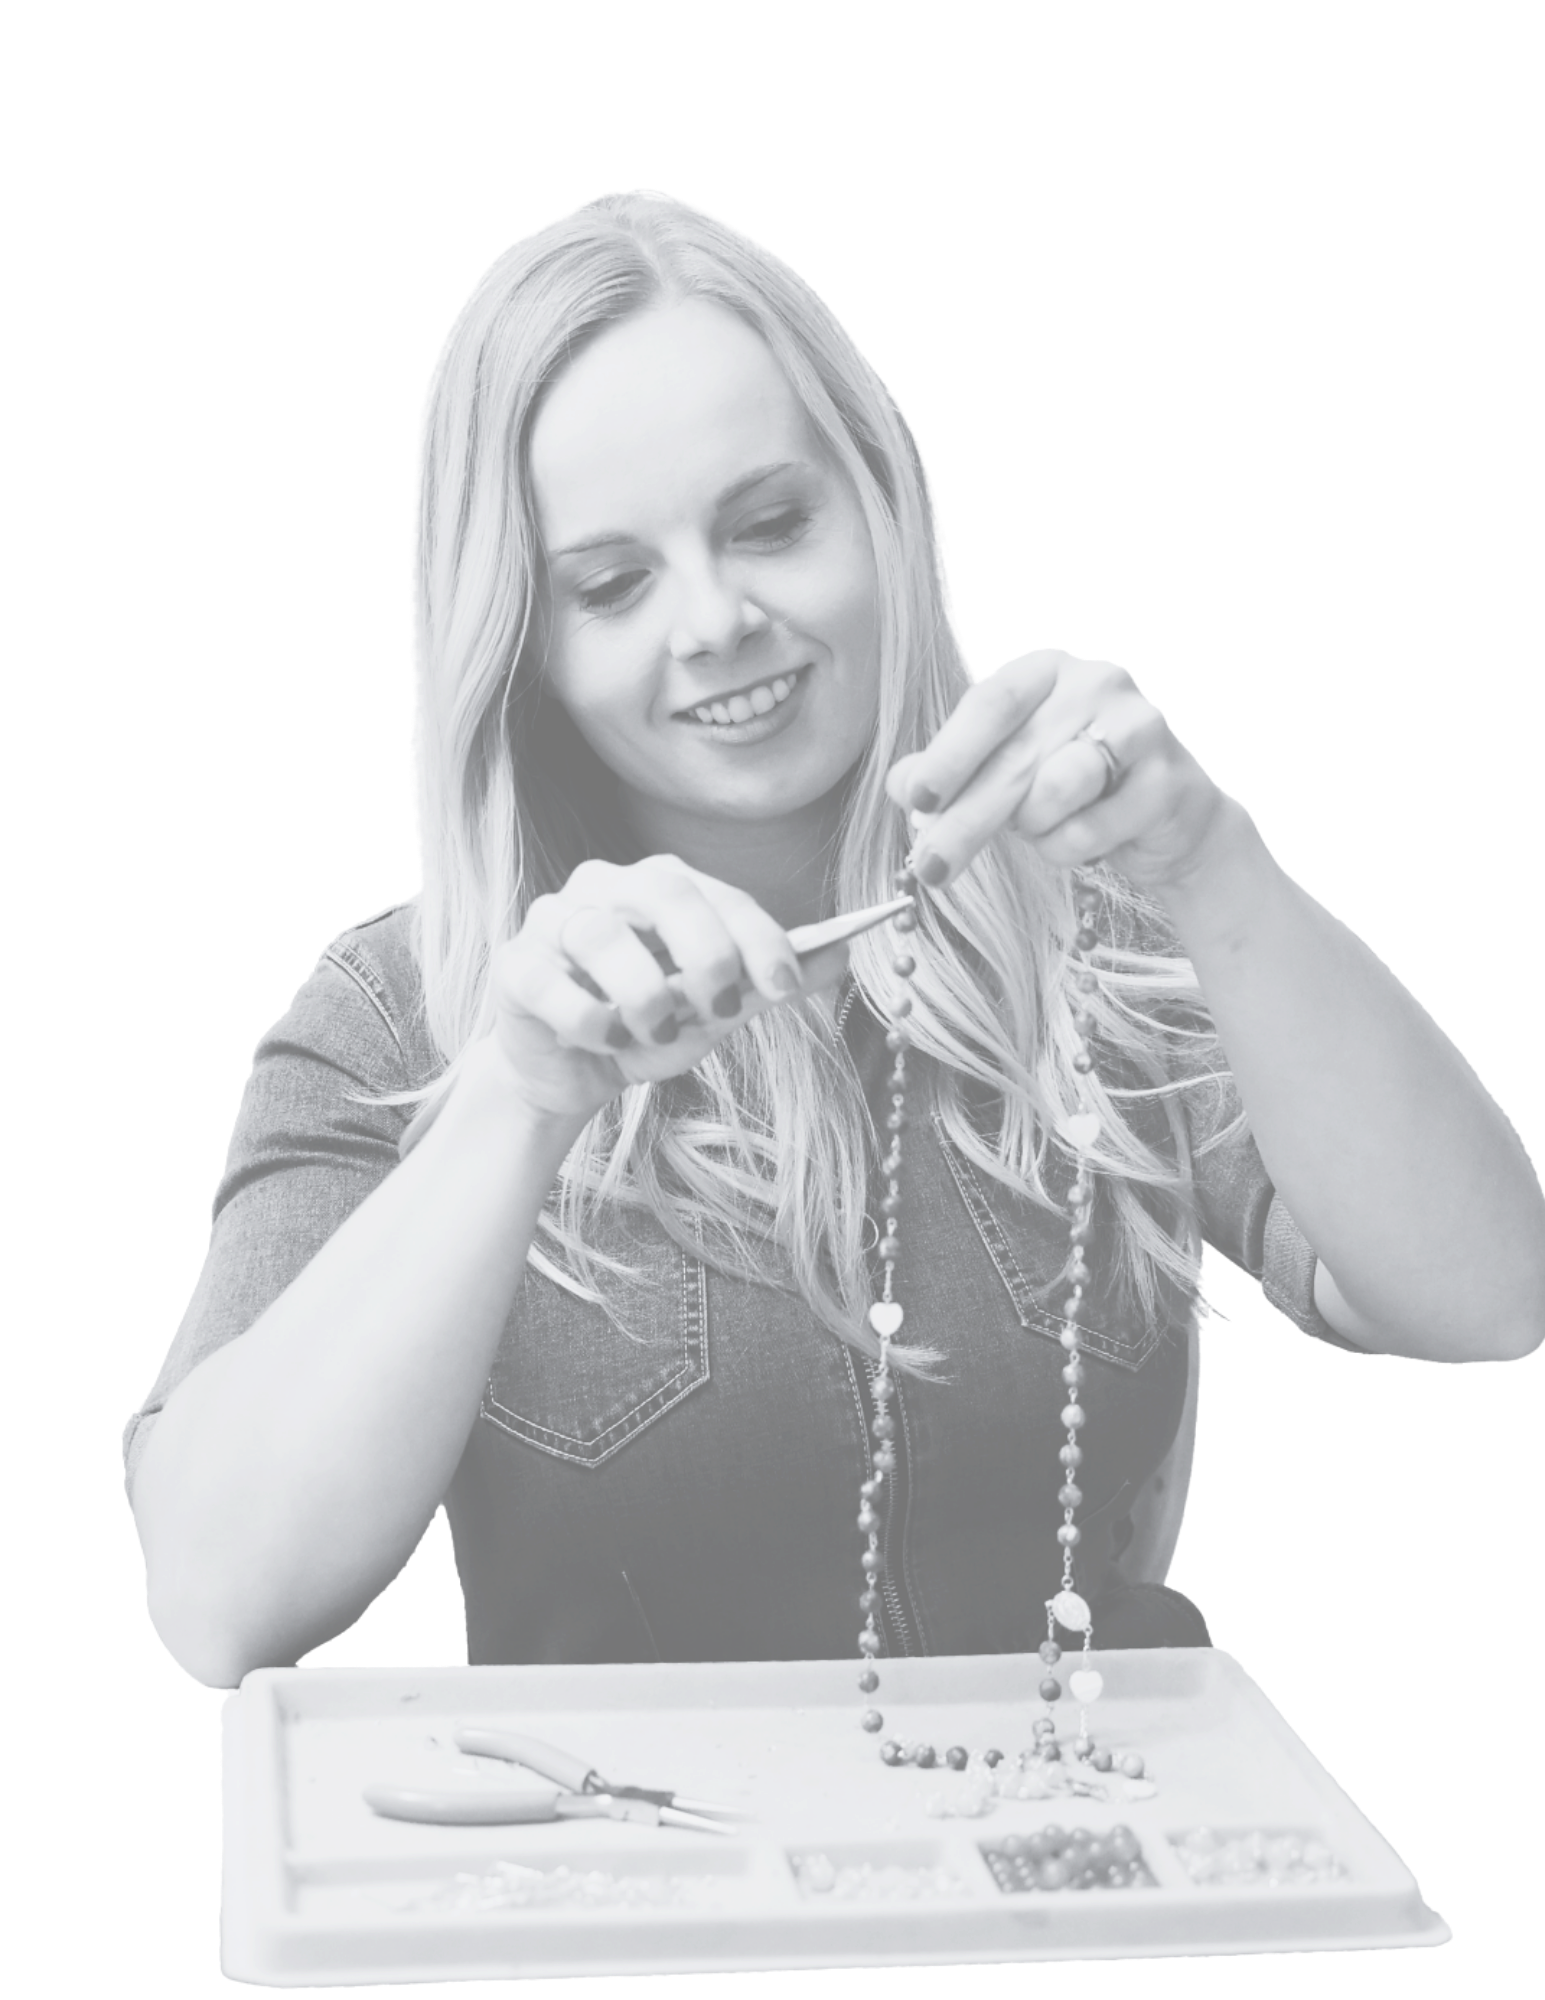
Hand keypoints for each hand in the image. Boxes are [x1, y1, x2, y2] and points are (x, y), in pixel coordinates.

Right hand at [488, 855, 849, 1123]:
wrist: (569, 1074)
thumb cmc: (645, 1030)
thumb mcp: (713, 1014)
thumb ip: (765, 985)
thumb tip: (841, 954)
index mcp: (660, 888)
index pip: (716, 893)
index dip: (758, 936)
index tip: (788, 985)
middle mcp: (604, 888)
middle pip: (662, 889)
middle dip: (707, 952)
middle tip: (723, 1009)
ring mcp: (553, 922)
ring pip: (600, 934)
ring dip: (645, 995)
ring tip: (658, 1034)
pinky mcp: (514, 967)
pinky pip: (550, 982)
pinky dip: (588, 1019)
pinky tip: (606, 1041)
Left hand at [885, 649, 1230, 895]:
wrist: (1166, 815)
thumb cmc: (1075, 784)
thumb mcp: (1006, 769)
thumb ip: (950, 770)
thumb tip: (897, 784)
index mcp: (1048, 669)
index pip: (992, 702)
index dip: (952, 752)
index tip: (918, 797)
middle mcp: (1098, 681)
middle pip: (1014, 759)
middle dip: (964, 822)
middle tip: (930, 868)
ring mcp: (1141, 725)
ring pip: (1054, 794)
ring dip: (1032, 828)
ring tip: (1041, 826)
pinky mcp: (1167, 779)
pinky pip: (1089, 830)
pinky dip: (1069, 849)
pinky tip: (1084, 837)